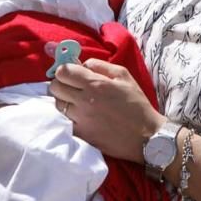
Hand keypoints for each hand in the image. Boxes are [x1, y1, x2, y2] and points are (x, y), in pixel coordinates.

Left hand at [48, 56, 164, 162]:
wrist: (145, 136)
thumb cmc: (136, 104)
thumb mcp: (124, 76)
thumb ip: (100, 65)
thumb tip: (82, 64)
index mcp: (95, 84)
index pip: (63, 72)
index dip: (65, 70)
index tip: (71, 73)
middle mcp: (84, 101)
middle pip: (55, 87)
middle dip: (61, 83)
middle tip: (71, 86)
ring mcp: (80, 119)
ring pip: (57, 104)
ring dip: (64, 100)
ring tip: (76, 101)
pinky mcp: (81, 134)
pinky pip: (64, 121)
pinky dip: (68, 116)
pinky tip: (79, 116)